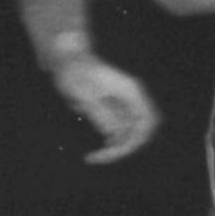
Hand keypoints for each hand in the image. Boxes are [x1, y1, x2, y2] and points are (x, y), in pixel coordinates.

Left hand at [46, 50, 158, 164]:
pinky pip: (121, 132)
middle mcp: (132, 98)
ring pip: (131, 135)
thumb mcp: (83, 93)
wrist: (67, 58)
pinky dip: (111, 143)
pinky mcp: (116, 110)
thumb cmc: (74, 71)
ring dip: (116, 148)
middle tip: (101, 157)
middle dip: (125, 147)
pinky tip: (96, 151)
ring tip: (93, 156)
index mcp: (130, 91)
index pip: (147, 121)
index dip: (136, 140)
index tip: (114, 149)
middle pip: (141, 131)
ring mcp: (125, 105)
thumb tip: (112, 134)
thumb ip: (99, 113)